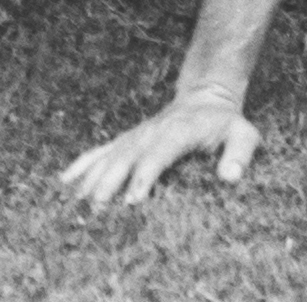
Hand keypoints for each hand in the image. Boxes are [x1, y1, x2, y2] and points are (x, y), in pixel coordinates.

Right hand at [60, 91, 261, 210]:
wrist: (206, 96)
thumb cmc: (225, 123)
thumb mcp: (243, 134)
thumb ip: (240, 154)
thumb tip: (229, 177)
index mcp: (178, 131)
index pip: (158, 153)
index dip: (144, 175)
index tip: (132, 199)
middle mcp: (151, 133)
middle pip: (125, 157)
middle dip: (110, 183)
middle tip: (97, 211)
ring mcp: (135, 136)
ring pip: (108, 156)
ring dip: (91, 179)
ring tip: (77, 206)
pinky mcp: (125, 140)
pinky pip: (99, 151)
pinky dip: (81, 166)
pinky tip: (63, 183)